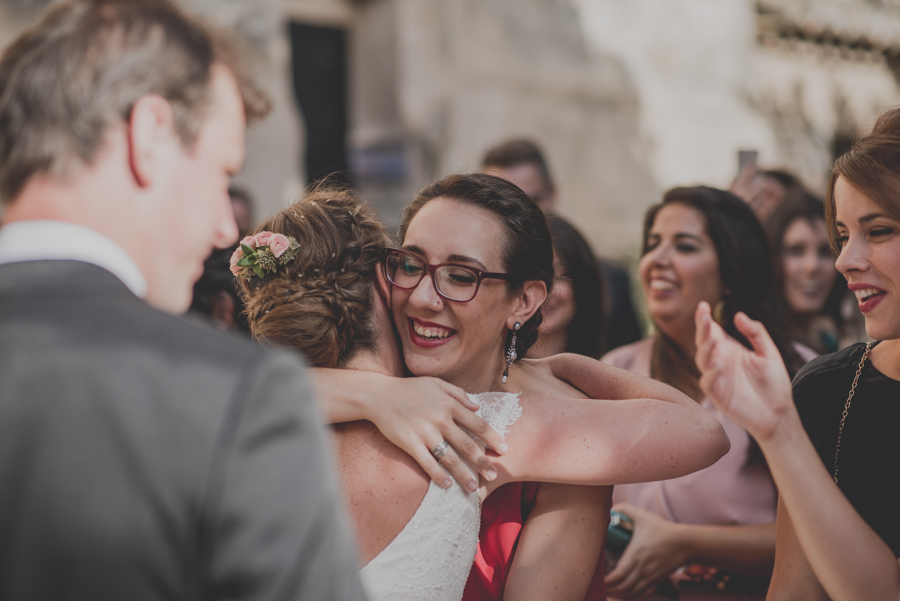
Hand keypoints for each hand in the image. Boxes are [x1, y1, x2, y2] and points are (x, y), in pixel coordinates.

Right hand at [366, 376, 505, 490]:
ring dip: (463, 474)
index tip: (503, 450)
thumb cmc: (409, 388)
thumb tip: (477, 407)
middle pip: (467, 445)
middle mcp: (440, 419)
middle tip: (493, 475)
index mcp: (449, 404)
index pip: (477, 424)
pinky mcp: (410, 443)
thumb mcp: (436, 383)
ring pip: (450, 458)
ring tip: (473, 488)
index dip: (493, 438)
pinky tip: (447, 484)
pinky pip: (427, 463)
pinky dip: (438, 475)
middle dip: (483, 462)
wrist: (379, 395)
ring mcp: (425, 432)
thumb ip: (458, 394)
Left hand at [605, 504, 687, 599]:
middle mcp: (643, 568)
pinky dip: (631, 596)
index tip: (599, 580)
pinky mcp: (657, 580)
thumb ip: (625, 510)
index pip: (619, 573)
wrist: (685, 542)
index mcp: (637, 553)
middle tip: (600, 586)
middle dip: (610, 589)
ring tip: (609, 592)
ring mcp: (651, 576)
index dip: (608, 580)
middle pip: (623, 586)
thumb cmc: (662, 529)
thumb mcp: (642, 516)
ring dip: (619, 594)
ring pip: (632, 592)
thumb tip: (611, 508)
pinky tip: (624, 594)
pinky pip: (643, 594)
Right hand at [693, 301, 793, 441]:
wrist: (780, 413)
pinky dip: (710, 375)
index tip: (703, 305)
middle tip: (704, 317)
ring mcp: (717, 378)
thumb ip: (756, 333)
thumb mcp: (769, 353)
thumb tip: (738, 315)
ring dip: (706, 350)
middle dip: (702, 329)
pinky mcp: (718, 395)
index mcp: (730, 349)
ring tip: (714, 340)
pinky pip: (708, 383)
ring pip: (702, 360)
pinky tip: (717, 367)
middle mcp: (720, 361)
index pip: (712, 331)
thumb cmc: (774, 383)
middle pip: (704, 342)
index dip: (705, 319)